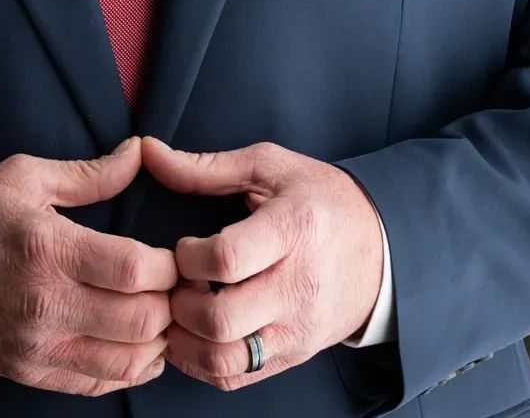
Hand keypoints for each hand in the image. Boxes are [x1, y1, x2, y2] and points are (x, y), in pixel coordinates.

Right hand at [0, 133, 176, 392]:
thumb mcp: (23, 177)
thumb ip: (89, 173)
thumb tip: (138, 154)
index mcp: (48, 248)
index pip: (133, 270)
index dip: (167, 266)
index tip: (173, 255)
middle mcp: (46, 304)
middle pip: (138, 321)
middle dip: (169, 304)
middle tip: (174, 288)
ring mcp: (38, 346)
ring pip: (125, 362)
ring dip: (156, 343)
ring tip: (162, 317)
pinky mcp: (29, 373)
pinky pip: (95, 384)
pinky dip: (128, 371)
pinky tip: (138, 348)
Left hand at [137, 134, 384, 387]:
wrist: (381, 248)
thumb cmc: (319, 199)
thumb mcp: (270, 167)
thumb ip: (206, 167)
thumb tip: (148, 152)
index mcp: (294, 230)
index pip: (227, 259)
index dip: (188, 257)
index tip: (183, 248)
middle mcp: (297, 287)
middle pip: (221, 319)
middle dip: (180, 304)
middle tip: (174, 285)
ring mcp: (296, 330)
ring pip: (225, 360)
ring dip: (185, 341)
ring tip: (179, 311)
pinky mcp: (293, 356)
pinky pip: (236, 378)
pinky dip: (201, 364)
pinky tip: (193, 335)